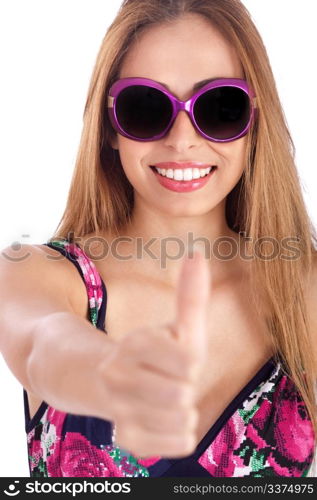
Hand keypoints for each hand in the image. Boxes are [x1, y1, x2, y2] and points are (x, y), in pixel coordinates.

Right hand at [99, 250, 209, 457]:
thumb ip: (190, 294)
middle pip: (184, 392)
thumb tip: (197, 254)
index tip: (172, 355)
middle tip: (167, 379)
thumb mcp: (173, 324)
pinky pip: (181, 443)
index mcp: (134, 343)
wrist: (106, 382)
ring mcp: (118, 409)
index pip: (190, 360)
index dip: (189, 360)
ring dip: (184, 410)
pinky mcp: (126, 440)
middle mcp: (118, 375)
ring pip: (184, 419)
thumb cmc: (153, 352)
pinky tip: (159, 419)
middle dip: (185, 386)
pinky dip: (179, 433)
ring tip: (162, 398)